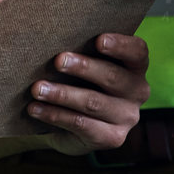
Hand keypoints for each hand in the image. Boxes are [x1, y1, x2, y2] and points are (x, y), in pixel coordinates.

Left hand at [25, 32, 150, 154]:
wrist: (73, 123)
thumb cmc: (78, 80)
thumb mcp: (84, 63)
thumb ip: (81, 48)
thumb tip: (53, 35)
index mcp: (135, 66)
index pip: (137, 51)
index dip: (121, 45)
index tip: (99, 40)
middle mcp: (138, 91)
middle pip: (113, 77)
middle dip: (83, 67)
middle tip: (58, 61)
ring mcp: (127, 117)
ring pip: (93, 103)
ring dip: (62, 94)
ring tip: (37, 88)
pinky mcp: (112, 138)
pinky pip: (81, 124)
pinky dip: (55, 115)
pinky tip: (35, 108)